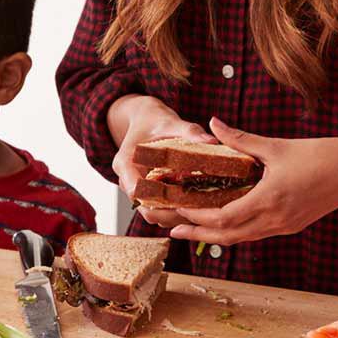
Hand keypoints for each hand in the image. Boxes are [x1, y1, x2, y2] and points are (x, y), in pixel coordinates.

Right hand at [111, 99, 211, 231]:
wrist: (146, 121)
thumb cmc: (156, 121)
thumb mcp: (171, 123)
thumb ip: (190, 132)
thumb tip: (212, 141)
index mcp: (125, 162)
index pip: (136, 190)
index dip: (159, 198)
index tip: (185, 198)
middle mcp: (128, 181)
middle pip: (146, 209)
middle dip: (172, 213)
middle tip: (201, 211)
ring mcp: (138, 191)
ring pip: (154, 215)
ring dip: (176, 216)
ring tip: (203, 211)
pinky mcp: (149, 195)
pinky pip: (161, 212)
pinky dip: (177, 213)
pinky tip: (199, 207)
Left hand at [161, 119, 337, 246]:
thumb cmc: (319, 155)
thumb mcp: (275, 146)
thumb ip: (240, 139)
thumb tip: (212, 122)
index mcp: (269, 200)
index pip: (224, 217)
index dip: (197, 215)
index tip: (178, 208)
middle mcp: (275, 220)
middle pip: (228, 236)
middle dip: (198, 233)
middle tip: (173, 230)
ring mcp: (284, 226)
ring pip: (243, 238)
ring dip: (216, 235)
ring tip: (192, 228)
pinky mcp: (292, 226)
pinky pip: (257, 233)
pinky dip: (237, 230)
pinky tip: (225, 222)